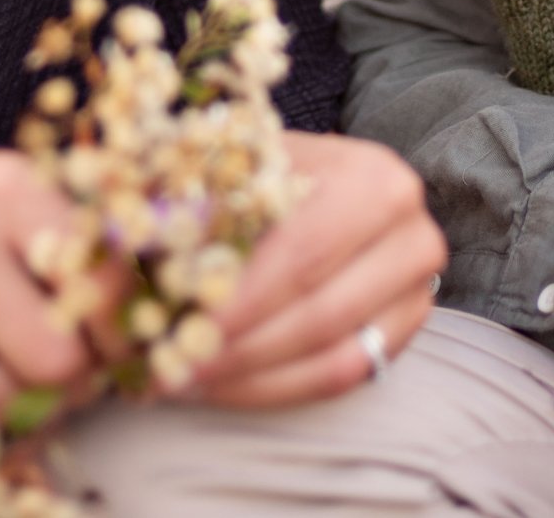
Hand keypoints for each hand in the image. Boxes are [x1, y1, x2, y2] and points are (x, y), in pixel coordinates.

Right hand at [0, 150, 99, 427]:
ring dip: (9, 399)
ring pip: (1, 401)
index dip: (121, 327)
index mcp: (4, 185)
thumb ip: (70, 236)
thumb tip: (160, 301)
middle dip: (68, 378)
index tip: (119, 342)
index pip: (101, 278)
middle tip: (63, 370)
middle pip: (56, 359)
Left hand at [185, 130, 445, 407]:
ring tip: (188, 378)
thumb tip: (137, 246)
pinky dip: (279, 386)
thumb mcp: (229, 168)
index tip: (176, 330)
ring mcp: (416, 288)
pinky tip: (226, 383)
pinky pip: (346, 376)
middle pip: (320, 314)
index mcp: (372, 179)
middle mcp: (411, 233)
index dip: (237, 300)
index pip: (300, 255)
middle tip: (173, 368)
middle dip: (240, 349)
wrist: (318, 180)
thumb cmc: (261, 172)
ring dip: (254, 376)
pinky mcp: (405, 328)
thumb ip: (193, 205)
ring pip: (335, 357)